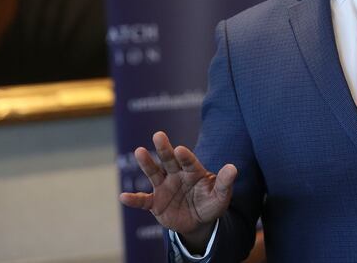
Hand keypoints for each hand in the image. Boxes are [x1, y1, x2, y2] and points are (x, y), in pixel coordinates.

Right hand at [118, 131, 236, 247]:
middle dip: (164, 148)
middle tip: (159, 135)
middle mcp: (176, 174)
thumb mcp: (221, 196)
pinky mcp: (155, 203)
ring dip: (147, 163)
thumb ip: (225, 183)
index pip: (188, 161)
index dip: (185, 156)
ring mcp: (164, 187)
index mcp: (193, 171)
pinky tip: (124, 197)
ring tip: (140, 151)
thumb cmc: (211, 203)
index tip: (180, 149)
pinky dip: (134, 199)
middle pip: (169, 160)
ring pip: (154, 173)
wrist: (199, 221)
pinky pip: (143, 200)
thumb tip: (233, 168)